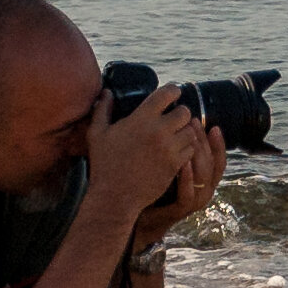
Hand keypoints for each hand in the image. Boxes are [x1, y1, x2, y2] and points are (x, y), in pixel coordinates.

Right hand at [85, 86, 200, 225]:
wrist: (115, 196)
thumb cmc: (104, 164)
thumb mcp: (96, 134)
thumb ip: (102, 110)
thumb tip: (107, 92)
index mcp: (141, 119)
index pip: (167, 94)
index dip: (173, 90)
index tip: (174, 93)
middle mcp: (158, 131)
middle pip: (184, 112)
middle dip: (181, 113)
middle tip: (175, 118)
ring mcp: (169, 148)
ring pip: (191, 132)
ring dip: (185, 131)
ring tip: (178, 134)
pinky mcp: (175, 165)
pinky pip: (191, 150)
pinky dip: (187, 148)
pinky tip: (178, 150)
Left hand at [132, 123, 227, 247]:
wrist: (138, 215)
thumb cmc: (152, 186)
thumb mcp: (168, 164)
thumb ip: (177, 148)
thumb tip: (178, 121)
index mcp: (204, 180)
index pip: (218, 160)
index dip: (219, 144)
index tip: (213, 126)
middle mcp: (203, 191)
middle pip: (212, 164)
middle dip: (204, 142)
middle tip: (194, 124)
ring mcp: (193, 202)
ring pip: (204, 179)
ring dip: (198, 156)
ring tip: (189, 137)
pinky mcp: (179, 210)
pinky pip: (188, 194)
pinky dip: (187, 179)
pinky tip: (182, 163)